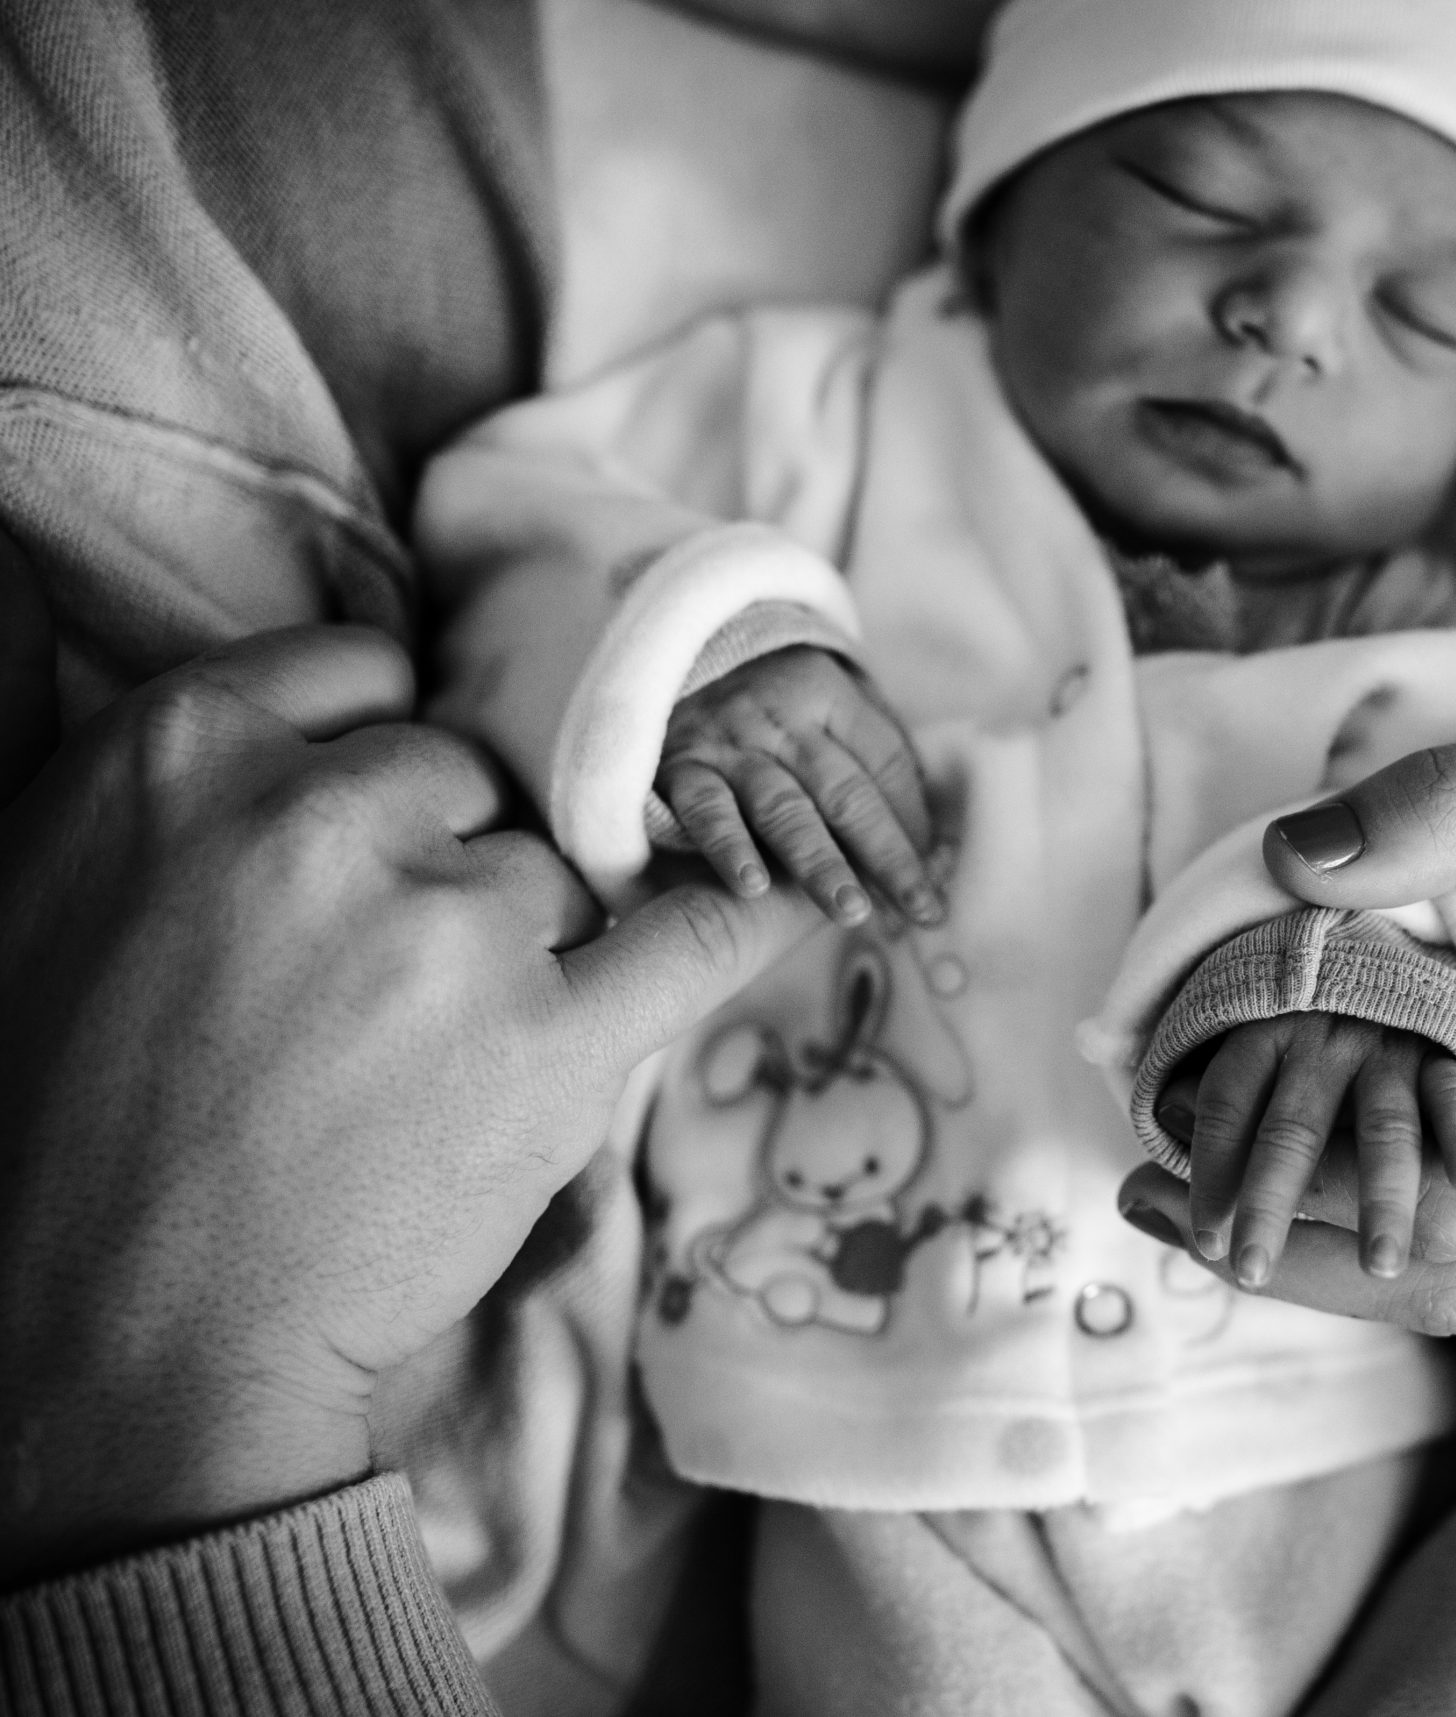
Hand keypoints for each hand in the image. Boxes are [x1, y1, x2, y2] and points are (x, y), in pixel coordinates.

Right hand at [0, 627, 815, 1583]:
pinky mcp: (545, 1041)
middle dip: (449, 865)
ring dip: (523, 955)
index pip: (367, 678)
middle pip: (470, 782)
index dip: (393, 764)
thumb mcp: (71, 889)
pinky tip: (808, 895)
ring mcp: (442, 926)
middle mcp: (317, 815)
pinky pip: (696, 931)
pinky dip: (756, 914)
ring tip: (423, 1076)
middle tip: (383, 993)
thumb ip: (209, 791)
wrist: (114, 1343)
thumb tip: (358, 737)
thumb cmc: (70, 1125)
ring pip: (553, 879)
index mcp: (181, 752)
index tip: (397, 822)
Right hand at [656, 645, 941, 927]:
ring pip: (784, 809)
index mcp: (828, 693)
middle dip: (887, 856)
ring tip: (851, 911)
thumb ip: (871, 747)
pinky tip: (754, 888)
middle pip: (845, 793)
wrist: (669, 651)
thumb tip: (928, 828)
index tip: (933, 876)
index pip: (885, 761)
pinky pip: (708, 812)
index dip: (914, 820)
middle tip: (918, 907)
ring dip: (820, 863)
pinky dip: (730, 848)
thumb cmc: (768, 697)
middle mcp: (783, 718)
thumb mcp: (823, 694)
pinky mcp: (682, 768)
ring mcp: (730, 744)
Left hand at [1160, 1015, 1455, 1290]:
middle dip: (1270, 1204)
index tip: (1202, 1240)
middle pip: (1291, 1129)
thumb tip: (1132, 1197)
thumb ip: (1205, 1123)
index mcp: (1263, 1034)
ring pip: (1382, 1127)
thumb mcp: (1247, 1050)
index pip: (1224, 1106)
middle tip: (1250, 1270)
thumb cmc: (1303, 1027)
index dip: (1208, 1174)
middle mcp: (1321, 1040)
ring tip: (1379, 1264)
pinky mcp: (1444, 1051)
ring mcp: (1387, 1046)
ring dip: (1379, 1197)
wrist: (1388, 945)